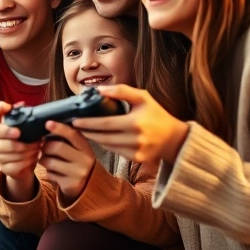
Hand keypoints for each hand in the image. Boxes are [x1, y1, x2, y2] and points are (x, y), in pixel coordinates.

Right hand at [0, 101, 40, 201]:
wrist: (25, 167)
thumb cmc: (26, 145)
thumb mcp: (28, 132)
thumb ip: (25, 119)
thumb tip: (22, 104)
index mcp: (2, 127)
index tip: (8, 106)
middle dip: (11, 132)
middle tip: (26, 135)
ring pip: (9, 150)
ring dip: (27, 149)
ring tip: (38, 148)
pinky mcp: (3, 167)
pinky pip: (15, 164)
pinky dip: (28, 161)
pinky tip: (34, 158)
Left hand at [40, 121, 96, 199]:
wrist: (86, 185)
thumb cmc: (76, 162)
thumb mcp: (77, 150)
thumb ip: (67, 139)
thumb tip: (49, 126)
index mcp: (86, 148)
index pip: (73, 135)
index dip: (60, 128)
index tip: (48, 123)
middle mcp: (85, 160)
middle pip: (57, 147)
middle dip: (45, 146)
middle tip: (42, 147)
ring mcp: (79, 173)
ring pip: (50, 161)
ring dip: (43, 159)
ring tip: (45, 159)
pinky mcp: (71, 184)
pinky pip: (50, 174)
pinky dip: (47, 172)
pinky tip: (52, 172)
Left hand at [71, 84, 189, 164]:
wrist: (174, 138)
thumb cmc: (156, 114)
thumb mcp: (143, 97)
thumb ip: (121, 91)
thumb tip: (99, 90)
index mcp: (136, 122)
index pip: (105, 123)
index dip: (88, 123)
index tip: (75, 120)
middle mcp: (136, 139)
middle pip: (103, 137)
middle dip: (87, 132)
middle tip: (75, 126)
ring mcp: (136, 151)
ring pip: (108, 146)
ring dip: (94, 139)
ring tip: (85, 131)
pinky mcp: (137, 159)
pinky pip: (116, 152)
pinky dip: (106, 145)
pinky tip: (100, 138)